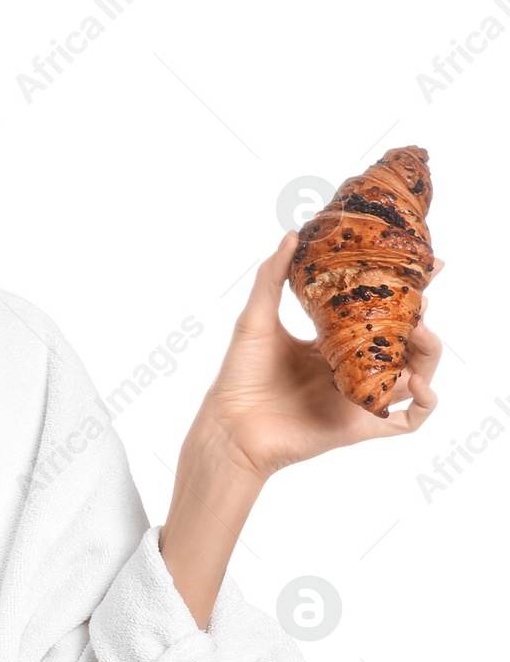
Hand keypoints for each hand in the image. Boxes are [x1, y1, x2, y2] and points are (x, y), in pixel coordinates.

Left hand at [194, 230, 443, 481]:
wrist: (230, 426)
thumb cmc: (239, 375)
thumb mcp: (256, 320)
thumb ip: (272, 278)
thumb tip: (293, 234)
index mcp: (332, 343)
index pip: (380, 313)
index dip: (409, 292)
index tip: (431, 267)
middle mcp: (351, 368)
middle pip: (405, 342)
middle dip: (423, 320)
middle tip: (424, 302)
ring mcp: (358, 397)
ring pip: (416, 375)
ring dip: (429, 353)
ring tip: (421, 332)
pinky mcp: (360, 425)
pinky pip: (409, 420)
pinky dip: (426, 401)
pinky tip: (416, 381)